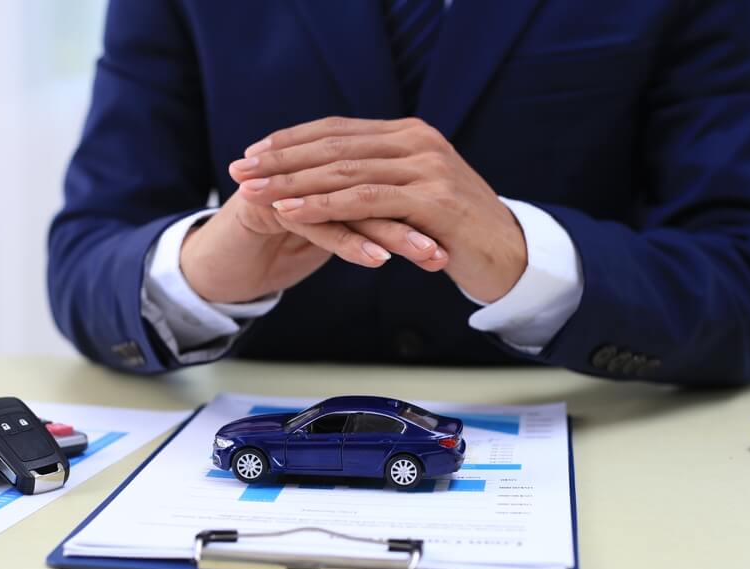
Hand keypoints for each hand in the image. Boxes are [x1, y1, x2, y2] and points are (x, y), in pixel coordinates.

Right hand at [180, 165, 448, 305]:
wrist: (221, 268)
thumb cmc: (277, 251)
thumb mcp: (330, 233)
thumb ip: (364, 218)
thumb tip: (420, 223)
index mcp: (328, 167)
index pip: (385, 182)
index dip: (422, 208)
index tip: (458, 238)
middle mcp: (310, 167)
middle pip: (375, 186)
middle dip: (418, 219)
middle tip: (452, 244)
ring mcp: (286, 182)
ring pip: (349, 202)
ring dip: (393, 231)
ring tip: (427, 254)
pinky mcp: (264, 206)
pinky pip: (316, 223)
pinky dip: (348, 242)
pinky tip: (376, 259)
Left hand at [229, 117, 527, 302]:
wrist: (510, 257)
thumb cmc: (457, 232)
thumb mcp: (415, 196)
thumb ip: (381, 180)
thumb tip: (334, 177)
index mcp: (411, 135)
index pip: (339, 130)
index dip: (292, 140)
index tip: (254, 152)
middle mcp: (418, 142)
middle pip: (334, 146)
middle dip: (281, 158)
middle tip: (239, 169)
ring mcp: (427, 167)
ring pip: (344, 171)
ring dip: (292, 182)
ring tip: (254, 191)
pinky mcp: (431, 199)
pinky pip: (364, 200)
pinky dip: (322, 205)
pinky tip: (290, 211)